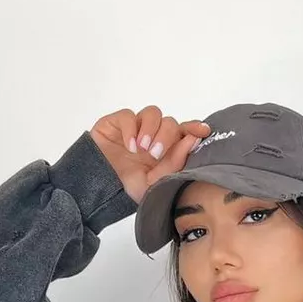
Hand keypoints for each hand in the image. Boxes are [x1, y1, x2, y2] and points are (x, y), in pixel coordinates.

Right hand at [88, 106, 210, 204]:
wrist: (99, 188)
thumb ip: (175, 163)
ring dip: (150, 130)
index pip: (184, 133)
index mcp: (166, 150)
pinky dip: (131, 129)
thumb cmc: (128, 187)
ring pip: (153, 113)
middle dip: (166, 136)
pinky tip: (128, 145)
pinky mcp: (117, 122)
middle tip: (154, 154)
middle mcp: (153, 136)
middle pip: (170, 122)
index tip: (203, 131)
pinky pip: (129, 115)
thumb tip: (193, 140)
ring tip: (141, 150)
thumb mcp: (155, 182)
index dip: (194, 128)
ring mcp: (136, 128)